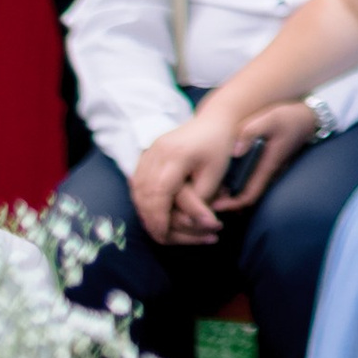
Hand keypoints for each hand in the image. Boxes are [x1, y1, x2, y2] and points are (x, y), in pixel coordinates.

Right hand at [131, 103, 240, 247]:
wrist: (215, 120)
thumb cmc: (220, 147)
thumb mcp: (216, 174)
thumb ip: (201, 199)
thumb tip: (191, 223)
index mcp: (177, 154)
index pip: (160, 192)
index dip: (159, 217)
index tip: (164, 235)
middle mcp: (158, 150)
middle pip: (144, 192)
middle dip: (150, 218)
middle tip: (159, 236)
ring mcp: (151, 149)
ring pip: (137, 186)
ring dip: (144, 209)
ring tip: (155, 227)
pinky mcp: (148, 151)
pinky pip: (138, 179)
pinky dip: (142, 198)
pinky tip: (150, 211)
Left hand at [217, 99, 322, 215]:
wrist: (308, 117)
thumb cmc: (289, 117)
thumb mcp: (270, 118)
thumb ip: (251, 131)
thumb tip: (235, 150)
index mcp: (267, 166)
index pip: (249, 196)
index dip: (231, 204)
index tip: (214, 205)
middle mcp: (267, 172)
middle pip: (245, 196)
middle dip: (225, 200)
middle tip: (205, 196)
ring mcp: (268, 168)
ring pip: (247, 188)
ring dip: (229, 191)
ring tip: (210, 186)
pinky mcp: (266, 162)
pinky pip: (249, 178)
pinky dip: (235, 181)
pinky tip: (223, 172)